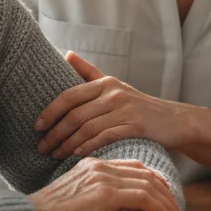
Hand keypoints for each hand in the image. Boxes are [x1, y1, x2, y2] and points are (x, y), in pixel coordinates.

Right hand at [29, 157, 184, 210]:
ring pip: (147, 184)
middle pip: (143, 173)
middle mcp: (99, 166)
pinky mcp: (105, 194)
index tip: (164, 193)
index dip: (152, 179)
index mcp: (92, 164)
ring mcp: (102, 178)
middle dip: (164, 189)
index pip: (132, 166)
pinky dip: (159, 208)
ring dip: (166, 201)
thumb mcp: (75, 200)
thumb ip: (93, 198)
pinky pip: (142, 198)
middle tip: (176, 205)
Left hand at [35, 52, 190, 157]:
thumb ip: (89, 72)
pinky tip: (76, 155)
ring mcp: (125, 109)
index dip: (50, 111)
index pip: (69, 96)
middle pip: (75, 114)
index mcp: (105, 83)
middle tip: (41, 147)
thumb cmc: (139, 106)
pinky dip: (87, 147)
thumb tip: (66, 54)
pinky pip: (104, 137)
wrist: (174, 120)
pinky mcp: (135, 125)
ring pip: (87, 128)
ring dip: (66, 144)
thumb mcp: (115, 85)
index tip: (36, 127)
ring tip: (54, 155)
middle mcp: (113, 93)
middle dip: (54, 132)